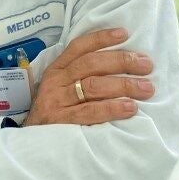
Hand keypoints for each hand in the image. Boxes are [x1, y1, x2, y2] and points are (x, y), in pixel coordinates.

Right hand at [23, 27, 154, 126]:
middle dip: (121, 61)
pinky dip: (112, 108)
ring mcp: (57, 101)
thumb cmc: (55, 112)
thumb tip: (121, 64)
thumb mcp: (61, 88)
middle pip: (91, 64)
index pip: (79, 47)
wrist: (32, 144)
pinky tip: (130, 107)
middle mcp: (56, 82)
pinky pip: (90, 112)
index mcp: (57, 69)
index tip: (124, 34)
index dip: (101, 38)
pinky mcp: (62, 122)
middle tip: (146, 64)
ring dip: (123, 85)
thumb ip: (81, 75)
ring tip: (146, 88)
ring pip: (93, 86)